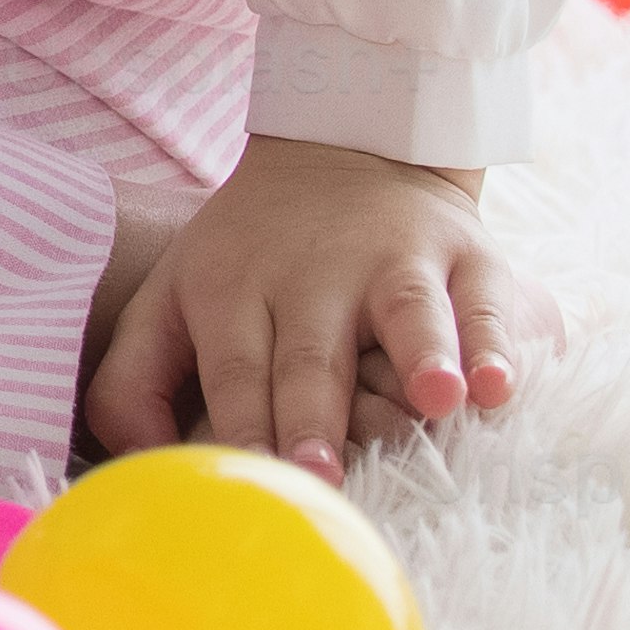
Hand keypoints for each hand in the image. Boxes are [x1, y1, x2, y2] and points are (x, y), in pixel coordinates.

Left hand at [87, 129, 524, 472]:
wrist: (343, 145)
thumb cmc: (249, 258)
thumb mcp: (170, 300)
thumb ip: (132, 382)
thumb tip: (141, 464)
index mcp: (232, 293)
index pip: (233, 372)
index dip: (241, 428)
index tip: (251, 483)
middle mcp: (311, 278)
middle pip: (312, 358)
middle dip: (312, 417)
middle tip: (319, 474)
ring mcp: (393, 264)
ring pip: (406, 315)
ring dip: (423, 359)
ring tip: (437, 402)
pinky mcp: (465, 258)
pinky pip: (483, 304)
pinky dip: (495, 343)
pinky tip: (498, 386)